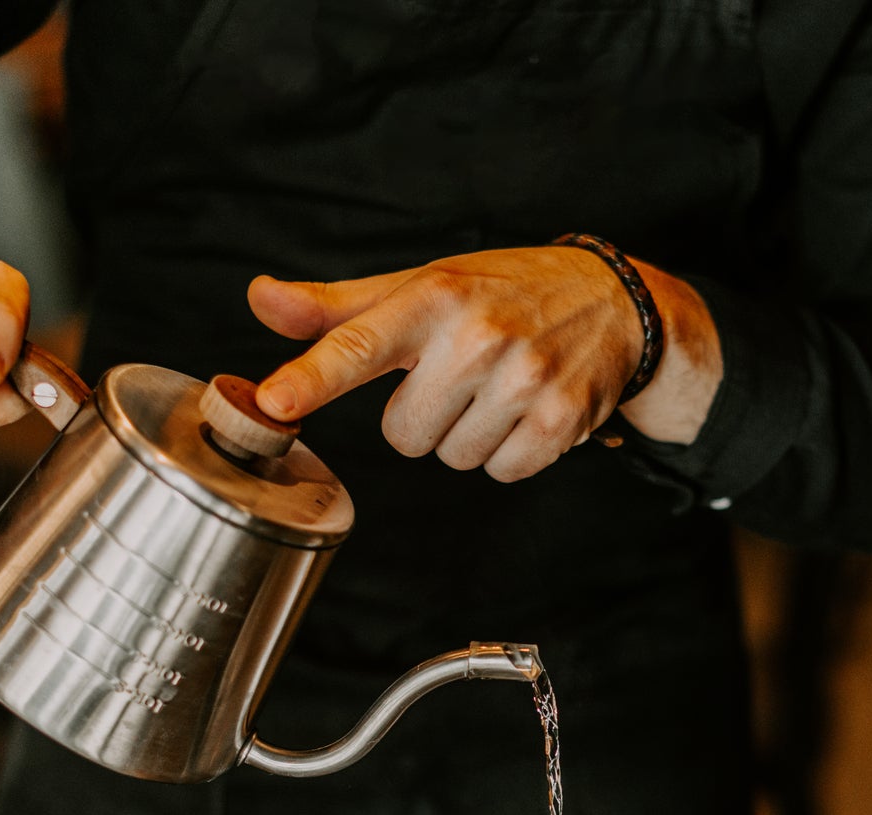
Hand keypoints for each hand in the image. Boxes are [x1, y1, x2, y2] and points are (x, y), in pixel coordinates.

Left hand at [248, 245, 719, 482]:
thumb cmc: (501, 292)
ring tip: (498, 390)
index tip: (274, 400)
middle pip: (403, 434)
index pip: (358, 342)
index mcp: (432, 296)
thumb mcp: (420, 286)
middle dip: (425, 417)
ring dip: (469, 435)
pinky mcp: (560, 417)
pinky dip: (510, 453)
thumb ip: (338, 307)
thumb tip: (259, 299)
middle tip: (460, 378)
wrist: (612, 301)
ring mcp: (522, 377)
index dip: (312, 377)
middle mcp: (477, 335)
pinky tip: (527, 412)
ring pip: (452, 457)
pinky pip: (502, 472)